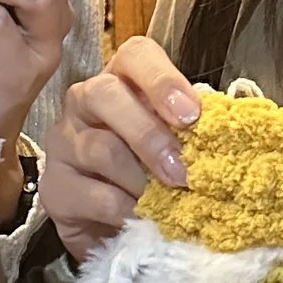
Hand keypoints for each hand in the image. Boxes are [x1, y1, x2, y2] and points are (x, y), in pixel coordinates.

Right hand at [43, 35, 198, 259]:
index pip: (135, 56)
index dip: (163, 80)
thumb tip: (227, 140)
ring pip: (100, 149)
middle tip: (182, 172)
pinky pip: (93, 195)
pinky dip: (125, 211)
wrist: (114, 227)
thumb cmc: (152, 173)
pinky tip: (143, 219)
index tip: (191, 115)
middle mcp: (85, 102)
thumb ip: (191, 133)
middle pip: (106, 94)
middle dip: (149, 134)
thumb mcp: (175, 144)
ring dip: (141, 181)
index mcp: (122, 81)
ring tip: (167, 202)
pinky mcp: (56, 187)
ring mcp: (65, 143)